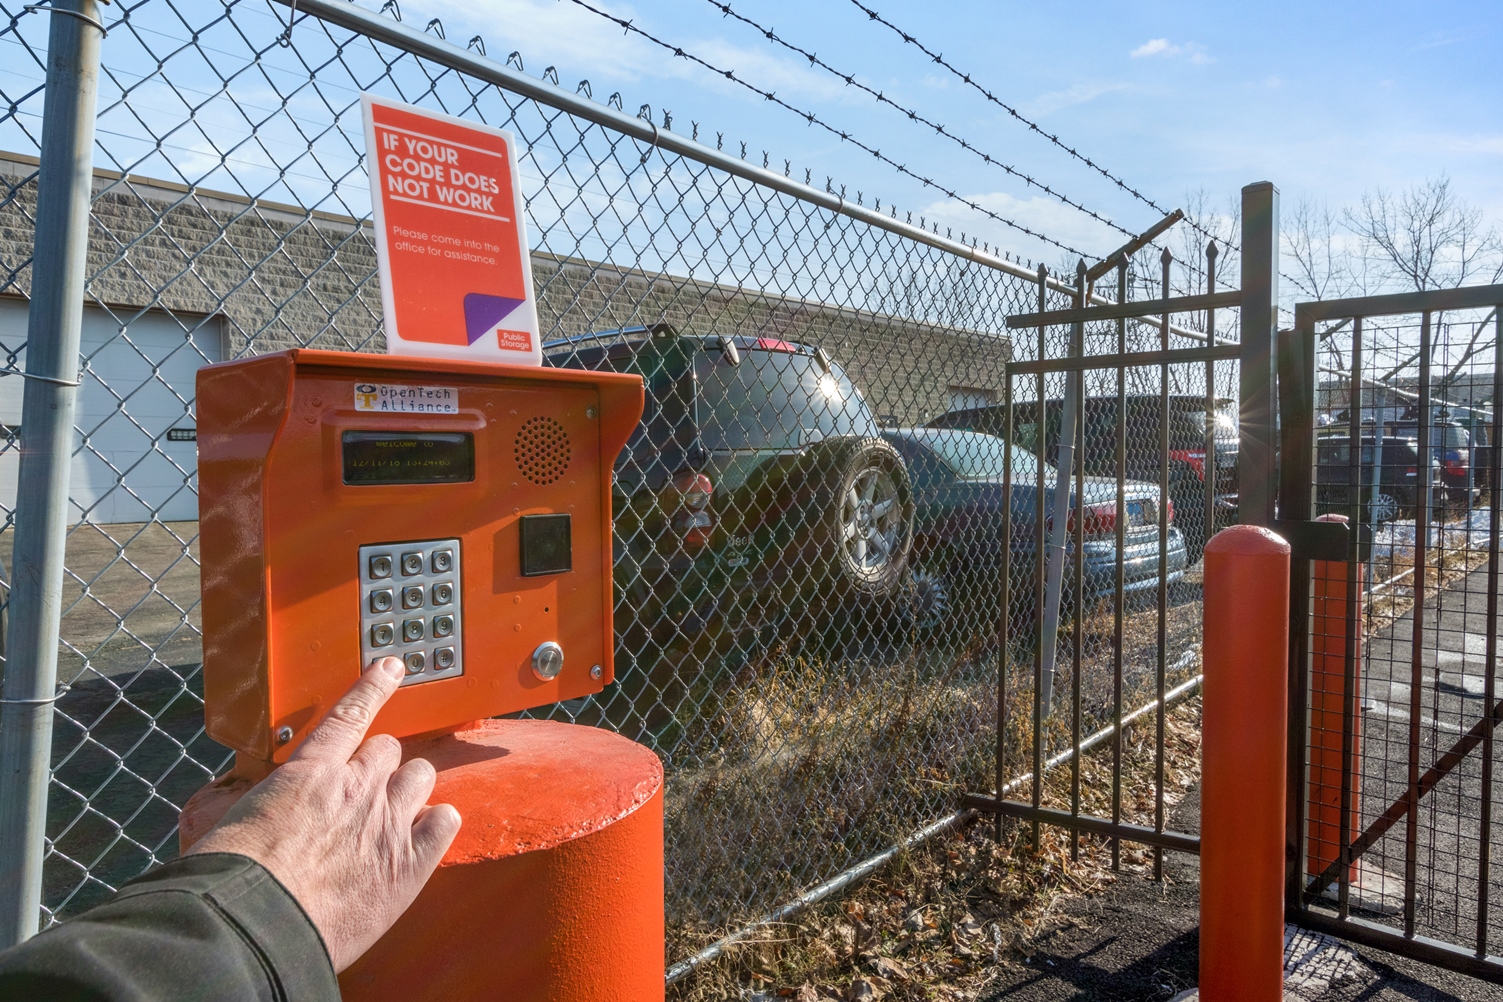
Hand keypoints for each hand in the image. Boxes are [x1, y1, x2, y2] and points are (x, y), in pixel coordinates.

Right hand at [189, 657, 461, 971]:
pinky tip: (425, 834)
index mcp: (310, 772)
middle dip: (378, 765)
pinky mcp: (409, 862)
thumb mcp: (240, 821)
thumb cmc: (233, 879)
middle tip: (363, 793)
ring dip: (408, 788)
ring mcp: (388, 821)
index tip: (392, 667)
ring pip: (420, 777)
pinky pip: (445, 822)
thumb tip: (272, 811)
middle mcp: (356, 786)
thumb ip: (273, 802)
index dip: (375, 687)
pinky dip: (436, 824)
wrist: (256, 926)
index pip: (351, 715)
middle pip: (389, 750)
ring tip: (392, 813)